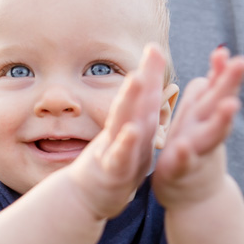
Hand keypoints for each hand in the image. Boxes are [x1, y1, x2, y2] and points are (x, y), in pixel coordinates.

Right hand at [67, 44, 166, 218]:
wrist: (87, 198)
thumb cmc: (112, 164)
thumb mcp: (128, 137)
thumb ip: (138, 113)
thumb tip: (146, 86)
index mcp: (131, 125)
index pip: (142, 96)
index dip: (150, 71)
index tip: (156, 46)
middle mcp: (122, 132)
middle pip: (134, 101)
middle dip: (144, 76)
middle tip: (152, 51)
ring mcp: (115, 150)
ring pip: (124, 122)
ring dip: (130, 100)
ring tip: (137, 78)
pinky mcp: (113, 172)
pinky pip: (121, 156)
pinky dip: (126, 143)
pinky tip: (133, 131)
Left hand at [153, 47, 243, 208]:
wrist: (195, 201)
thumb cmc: (196, 154)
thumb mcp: (201, 121)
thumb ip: (208, 92)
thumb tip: (217, 62)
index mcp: (204, 117)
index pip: (217, 90)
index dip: (221, 72)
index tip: (225, 51)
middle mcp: (204, 132)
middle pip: (220, 105)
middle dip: (230, 84)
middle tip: (243, 62)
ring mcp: (195, 153)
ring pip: (210, 135)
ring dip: (221, 120)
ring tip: (230, 105)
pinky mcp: (179, 173)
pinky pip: (183, 164)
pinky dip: (184, 156)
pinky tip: (183, 147)